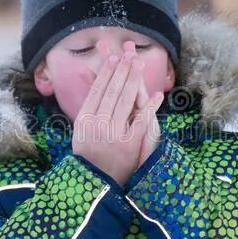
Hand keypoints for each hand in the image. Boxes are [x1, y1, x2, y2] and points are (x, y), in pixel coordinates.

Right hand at [72, 43, 161, 185]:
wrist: (96, 183)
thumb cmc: (89, 154)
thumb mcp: (81, 130)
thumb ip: (87, 106)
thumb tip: (88, 78)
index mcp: (84, 120)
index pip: (97, 90)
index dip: (106, 73)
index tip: (114, 58)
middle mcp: (97, 124)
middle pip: (112, 91)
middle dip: (122, 71)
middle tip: (130, 55)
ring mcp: (114, 134)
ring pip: (125, 101)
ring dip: (134, 80)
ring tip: (139, 65)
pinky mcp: (129, 144)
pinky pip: (141, 121)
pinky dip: (150, 107)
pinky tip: (157, 95)